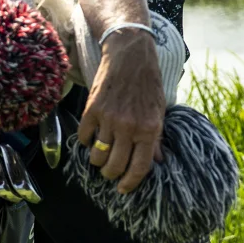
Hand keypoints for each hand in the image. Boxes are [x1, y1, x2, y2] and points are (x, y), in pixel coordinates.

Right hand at [77, 31, 165, 192]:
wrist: (130, 54)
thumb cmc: (148, 82)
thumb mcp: (159, 109)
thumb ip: (156, 137)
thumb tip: (157, 162)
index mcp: (150, 128)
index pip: (139, 167)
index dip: (130, 183)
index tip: (124, 188)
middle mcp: (129, 126)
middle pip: (114, 167)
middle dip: (111, 173)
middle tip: (111, 169)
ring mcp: (109, 118)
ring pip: (97, 157)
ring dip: (98, 160)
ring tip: (102, 153)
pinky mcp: (92, 109)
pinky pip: (84, 138)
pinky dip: (87, 141)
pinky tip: (93, 135)